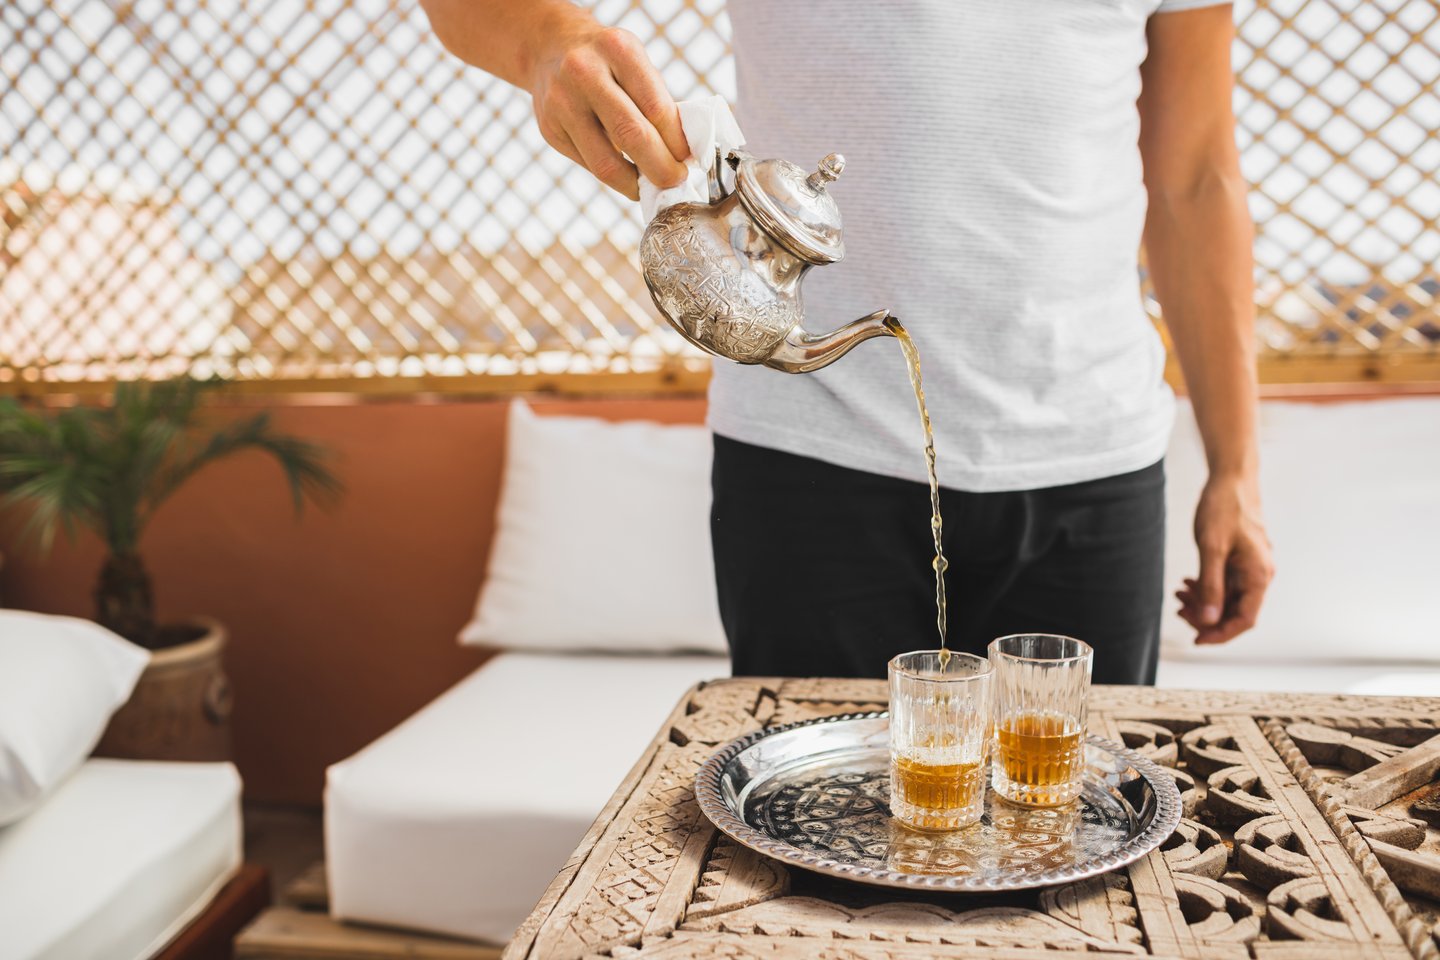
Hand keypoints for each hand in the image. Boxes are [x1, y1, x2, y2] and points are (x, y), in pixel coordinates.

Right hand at [527, 22, 687, 199]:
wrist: (550, 47)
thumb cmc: (607, 61)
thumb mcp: (635, 62)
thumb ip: (657, 102)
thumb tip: (683, 154)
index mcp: (617, 49)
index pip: (657, 109)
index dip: (678, 143)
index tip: (689, 159)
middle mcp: (584, 72)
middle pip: (632, 136)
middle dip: (661, 169)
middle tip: (676, 181)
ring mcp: (561, 103)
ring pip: (606, 163)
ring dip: (636, 184)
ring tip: (652, 186)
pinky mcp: (549, 130)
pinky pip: (589, 166)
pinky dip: (614, 176)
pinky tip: (626, 173)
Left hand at [1176, 473, 1274, 644]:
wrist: (1231, 479)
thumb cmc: (1224, 508)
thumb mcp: (1211, 548)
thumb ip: (1211, 585)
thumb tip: (1208, 620)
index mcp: (1258, 576)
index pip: (1244, 620)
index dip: (1220, 634)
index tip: (1195, 639)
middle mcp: (1259, 575)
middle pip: (1234, 612)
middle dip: (1205, 616)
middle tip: (1178, 609)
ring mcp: (1250, 567)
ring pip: (1227, 598)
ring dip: (1203, 601)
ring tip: (1177, 595)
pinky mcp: (1240, 560)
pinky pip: (1224, 583)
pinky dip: (1205, 587)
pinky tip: (1186, 582)